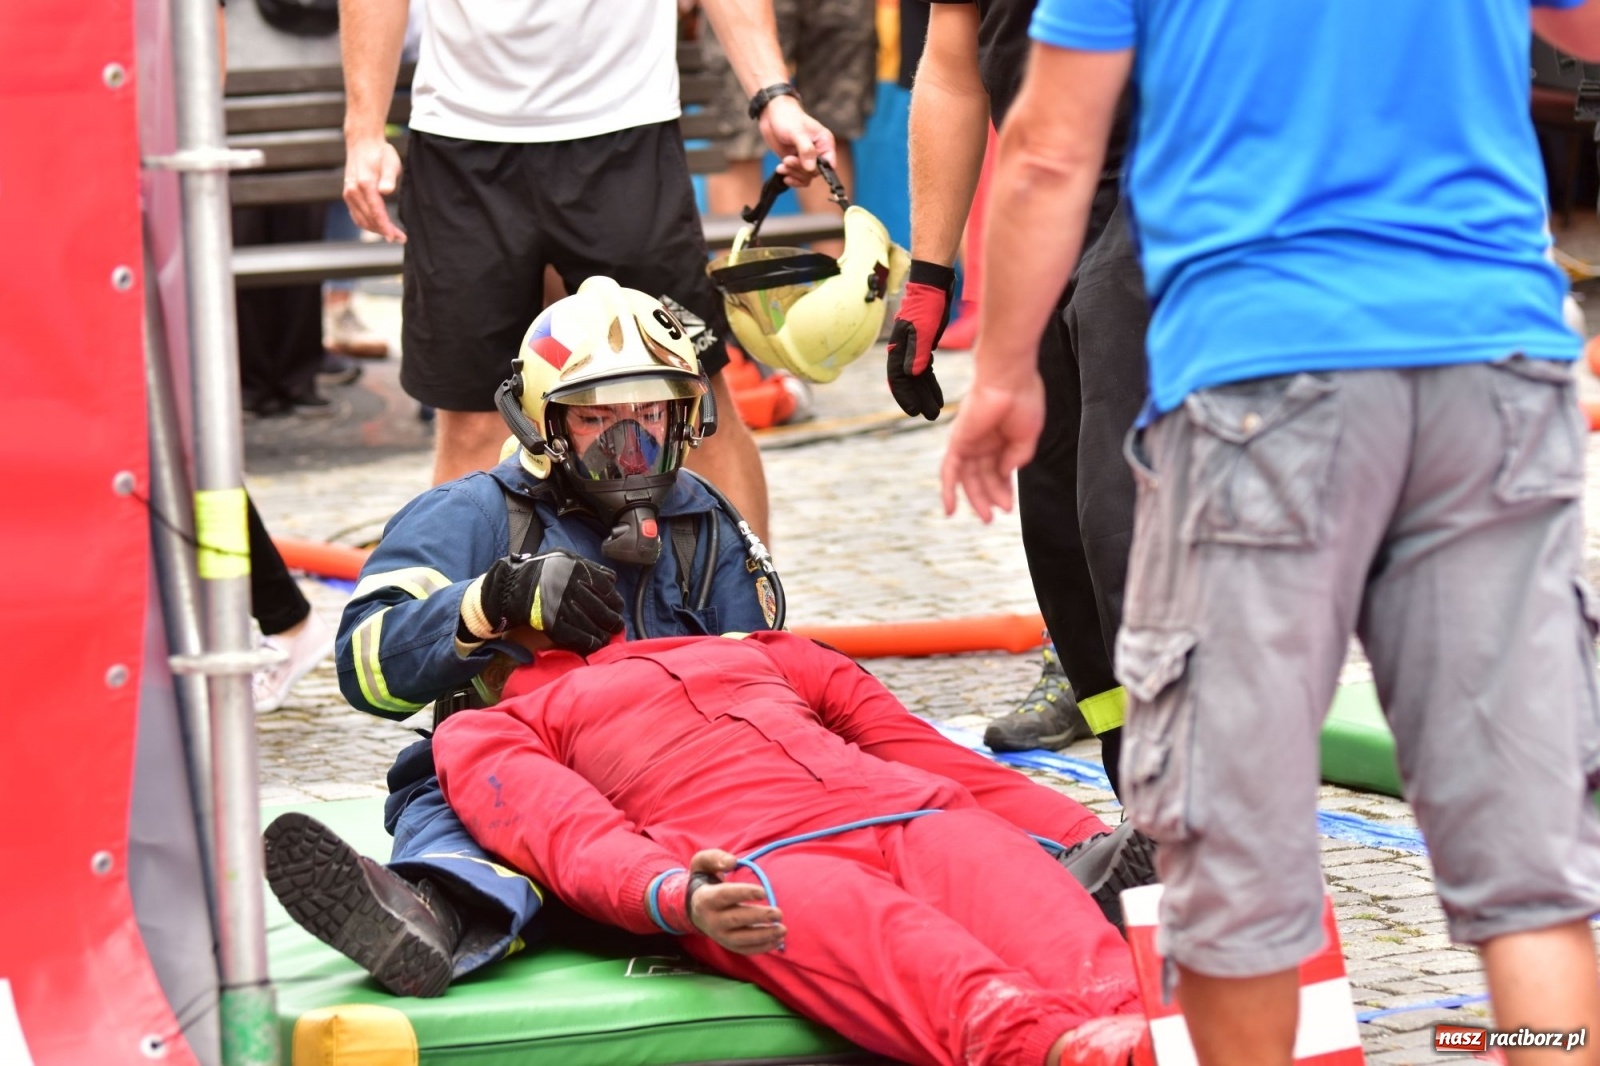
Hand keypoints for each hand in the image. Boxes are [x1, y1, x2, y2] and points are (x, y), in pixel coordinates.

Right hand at [343, 133, 405, 241]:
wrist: (363, 144)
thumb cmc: (380, 153)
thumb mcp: (391, 161)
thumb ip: (389, 177)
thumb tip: (386, 191)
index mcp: (364, 184)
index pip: (376, 212)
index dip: (385, 227)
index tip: (395, 237)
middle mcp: (353, 191)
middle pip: (369, 219)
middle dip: (384, 232)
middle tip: (400, 238)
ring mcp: (348, 194)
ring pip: (361, 220)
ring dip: (376, 230)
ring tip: (392, 235)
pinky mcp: (348, 195)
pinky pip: (356, 216)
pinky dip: (367, 224)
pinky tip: (379, 228)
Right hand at [465, 550, 624, 654]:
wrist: (509, 586)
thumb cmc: (539, 570)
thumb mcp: (563, 557)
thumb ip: (587, 566)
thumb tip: (611, 579)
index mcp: (577, 569)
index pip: (606, 588)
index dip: (614, 600)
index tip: (617, 607)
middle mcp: (571, 587)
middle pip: (601, 608)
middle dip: (612, 619)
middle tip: (617, 624)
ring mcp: (561, 605)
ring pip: (590, 623)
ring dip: (602, 633)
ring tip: (607, 636)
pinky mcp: (551, 622)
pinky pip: (575, 635)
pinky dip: (587, 641)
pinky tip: (594, 643)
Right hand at [686, 850, 785, 954]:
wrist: (695, 906)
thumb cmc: (706, 880)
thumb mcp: (703, 863)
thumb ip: (716, 858)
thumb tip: (733, 862)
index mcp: (706, 898)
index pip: (726, 896)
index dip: (744, 893)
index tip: (764, 891)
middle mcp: (711, 919)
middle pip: (736, 919)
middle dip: (758, 917)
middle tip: (779, 913)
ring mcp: (718, 935)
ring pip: (741, 939)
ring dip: (763, 936)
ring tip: (782, 930)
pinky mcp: (727, 944)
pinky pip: (744, 950)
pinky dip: (761, 947)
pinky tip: (777, 940)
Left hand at [758, 95, 836, 186]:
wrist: (772, 115)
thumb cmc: (788, 118)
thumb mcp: (797, 132)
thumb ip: (806, 150)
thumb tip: (811, 168)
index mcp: (825, 143)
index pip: (829, 164)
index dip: (819, 169)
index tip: (805, 167)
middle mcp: (818, 152)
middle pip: (814, 172)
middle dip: (800, 169)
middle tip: (787, 159)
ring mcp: (806, 159)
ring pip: (805, 177)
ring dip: (793, 173)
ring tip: (782, 165)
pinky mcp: (796, 163)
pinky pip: (798, 177)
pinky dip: (790, 177)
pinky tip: (781, 171)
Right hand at [887, 261, 956, 419]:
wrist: (933, 284)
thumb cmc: (927, 305)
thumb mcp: (923, 329)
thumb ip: (917, 351)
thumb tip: (912, 375)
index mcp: (898, 348)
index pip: (898, 379)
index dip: (905, 397)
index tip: (915, 412)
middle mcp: (902, 351)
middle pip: (908, 382)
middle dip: (918, 399)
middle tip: (930, 416)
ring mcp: (912, 348)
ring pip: (917, 377)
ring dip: (925, 393)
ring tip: (934, 410)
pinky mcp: (923, 344)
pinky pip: (925, 369)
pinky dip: (930, 382)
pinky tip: (936, 394)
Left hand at [939, 373, 1046, 521]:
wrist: (1009, 379)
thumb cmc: (1023, 400)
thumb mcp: (1027, 437)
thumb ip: (1017, 458)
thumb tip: (1005, 474)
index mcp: (1000, 438)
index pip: (998, 470)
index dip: (1003, 489)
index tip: (1009, 507)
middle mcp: (982, 441)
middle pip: (982, 476)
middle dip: (991, 497)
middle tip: (997, 516)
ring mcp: (969, 442)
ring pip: (968, 477)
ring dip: (976, 498)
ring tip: (987, 517)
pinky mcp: (957, 441)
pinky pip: (949, 470)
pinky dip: (948, 490)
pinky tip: (950, 510)